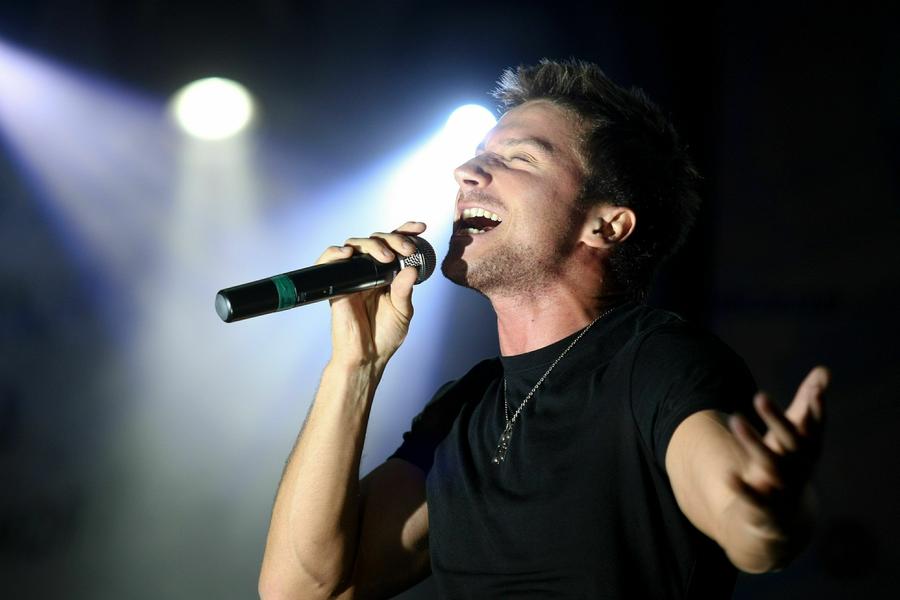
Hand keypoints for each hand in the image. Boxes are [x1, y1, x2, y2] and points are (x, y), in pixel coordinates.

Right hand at [316, 221, 426, 368]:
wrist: (367, 356)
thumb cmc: (384, 335)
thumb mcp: (403, 311)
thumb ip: (405, 290)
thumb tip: (411, 268)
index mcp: (386, 274)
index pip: (394, 245)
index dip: (404, 231)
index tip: (420, 227)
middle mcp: (368, 271)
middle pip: (375, 240)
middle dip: (393, 238)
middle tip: (406, 249)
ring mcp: (351, 276)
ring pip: (355, 244)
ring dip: (372, 244)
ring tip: (387, 256)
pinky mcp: (336, 285)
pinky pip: (328, 261)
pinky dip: (335, 253)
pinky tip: (348, 254)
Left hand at [726, 366, 828, 535]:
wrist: (783, 522)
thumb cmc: (788, 467)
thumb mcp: (796, 438)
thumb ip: (806, 407)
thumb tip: (823, 372)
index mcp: (808, 452)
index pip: (815, 428)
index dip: (817, 410)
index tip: (816, 389)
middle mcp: (800, 470)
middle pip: (792, 443)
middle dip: (778, 420)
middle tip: (760, 395)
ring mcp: (784, 490)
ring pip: (771, 466)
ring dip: (753, 443)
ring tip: (735, 418)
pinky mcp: (765, 509)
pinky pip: (754, 499)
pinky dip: (743, 489)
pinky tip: (727, 475)